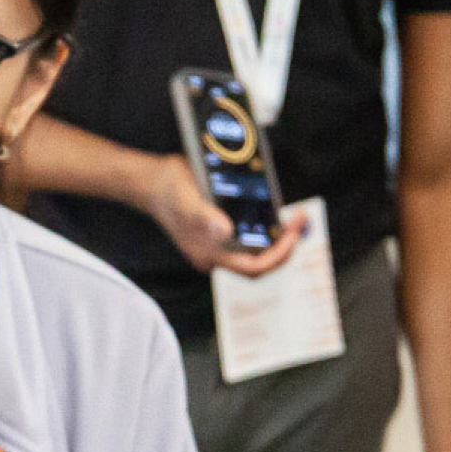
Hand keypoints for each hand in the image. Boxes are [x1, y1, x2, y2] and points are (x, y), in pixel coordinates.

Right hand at [136, 152, 301, 278]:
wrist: (152, 183)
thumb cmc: (168, 191)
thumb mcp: (186, 200)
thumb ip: (203, 217)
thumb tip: (225, 231)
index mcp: (210, 255)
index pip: (253, 268)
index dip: (278, 255)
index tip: (293, 233)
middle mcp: (216, 254)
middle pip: (260, 261)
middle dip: (284, 245)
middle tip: (298, 219)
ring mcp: (218, 243)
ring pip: (257, 249)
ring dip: (278, 236)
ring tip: (293, 215)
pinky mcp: (220, 230)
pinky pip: (250, 236)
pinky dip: (266, 226)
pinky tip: (274, 209)